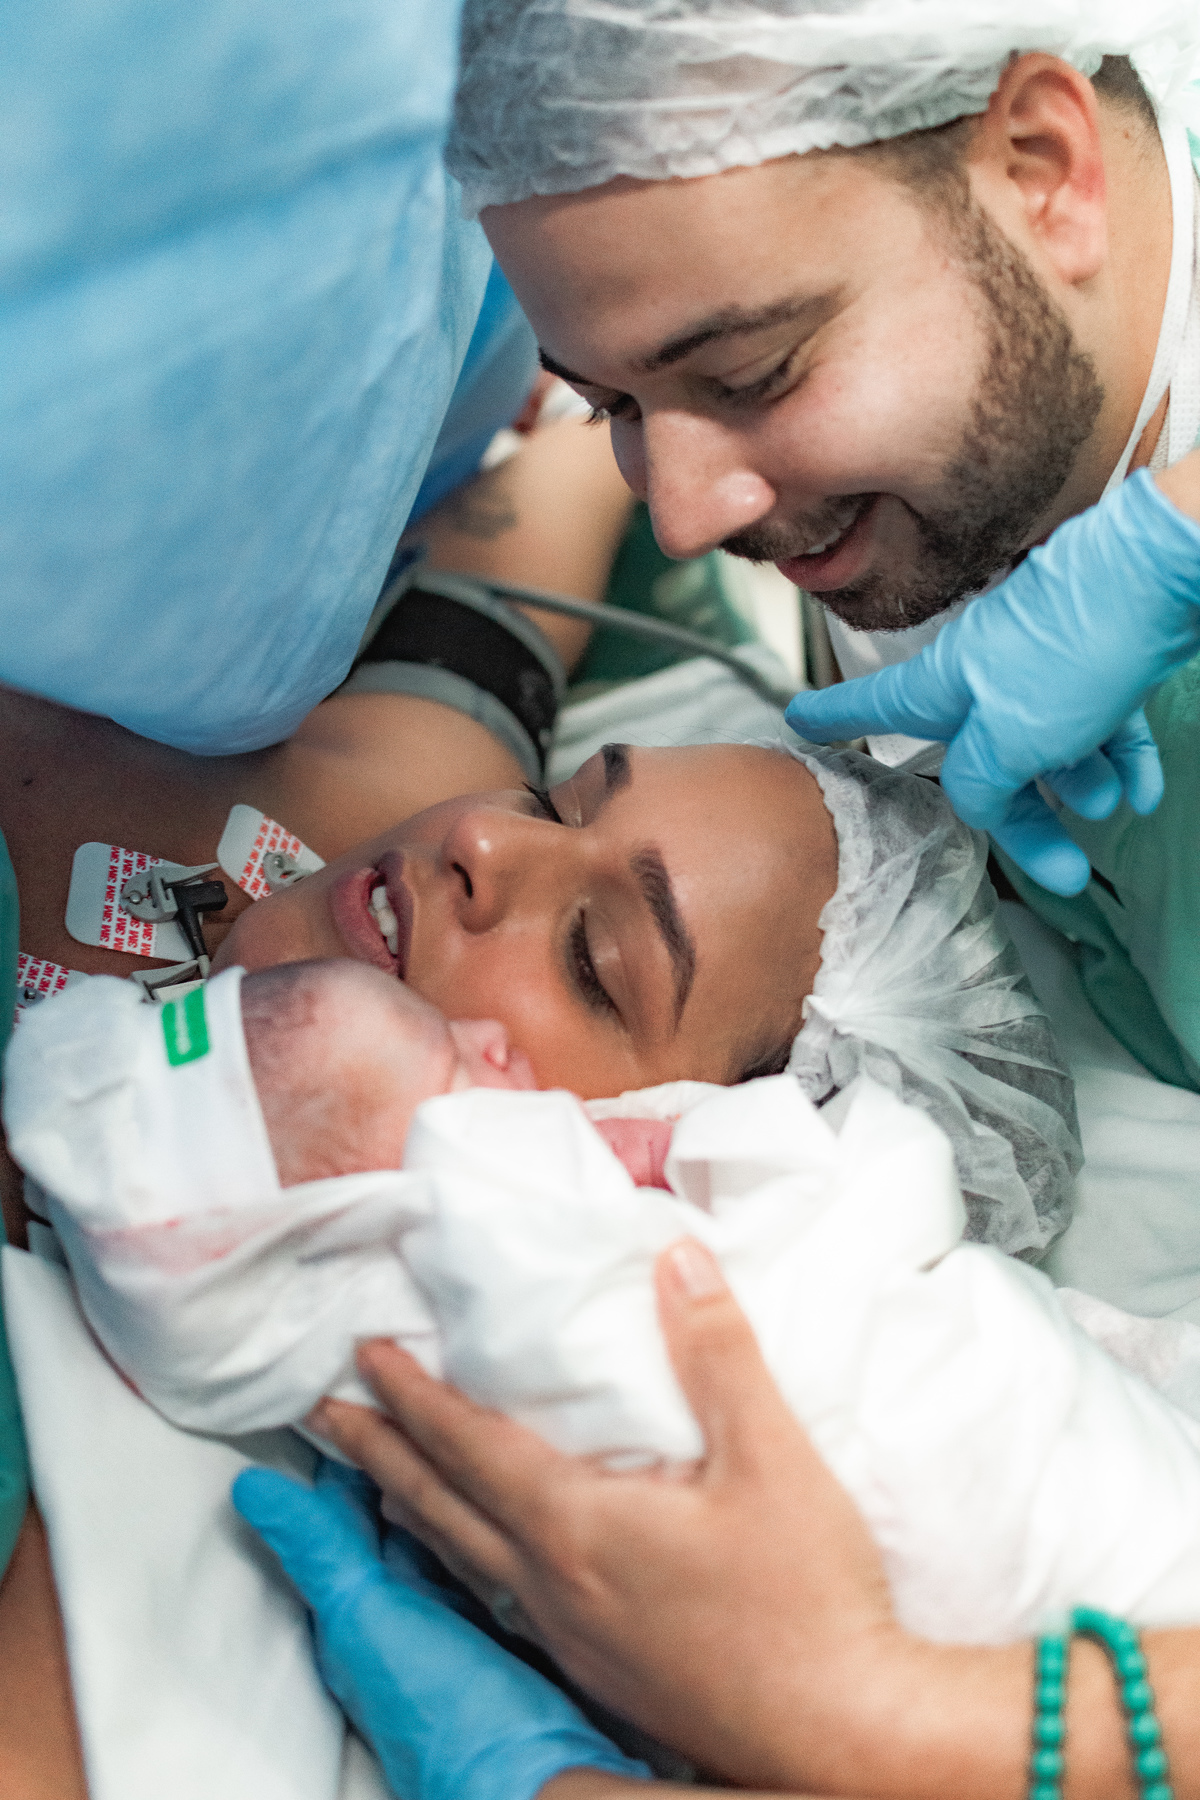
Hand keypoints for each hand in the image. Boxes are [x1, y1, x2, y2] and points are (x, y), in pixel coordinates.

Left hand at [309, 1241, 909, 1795]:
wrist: (844, 1739)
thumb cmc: (809, 1602)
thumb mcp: (773, 1458)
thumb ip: (718, 1352)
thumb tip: (678, 1260)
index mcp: (580, 1527)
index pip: (468, 1446)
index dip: (411, 1394)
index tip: (364, 1353)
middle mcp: (555, 1586)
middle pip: (438, 1505)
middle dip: (376, 1451)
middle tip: (323, 1415)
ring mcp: (572, 1637)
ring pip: (463, 1561)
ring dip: (411, 1505)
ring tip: (379, 1480)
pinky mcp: (601, 1670)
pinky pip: (502, 1600)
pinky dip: (463, 1559)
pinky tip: (480, 1561)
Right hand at [785, 469, 1199, 894]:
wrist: (1161, 573)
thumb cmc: (1073, 647)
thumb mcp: (1006, 740)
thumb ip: (977, 783)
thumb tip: (975, 802)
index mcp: (943, 684)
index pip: (872, 705)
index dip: (833, 719)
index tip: (798, 720)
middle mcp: (986, 675)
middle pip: (984, 758)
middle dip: (1027, 818)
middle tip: (1057, 870)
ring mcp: (1043, 667)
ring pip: (1051, 744)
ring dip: (1083, 785)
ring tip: (1109, 807)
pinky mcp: (1100, 662)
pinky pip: (1105, 724)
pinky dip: (1123, 760)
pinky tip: (1144, 788)